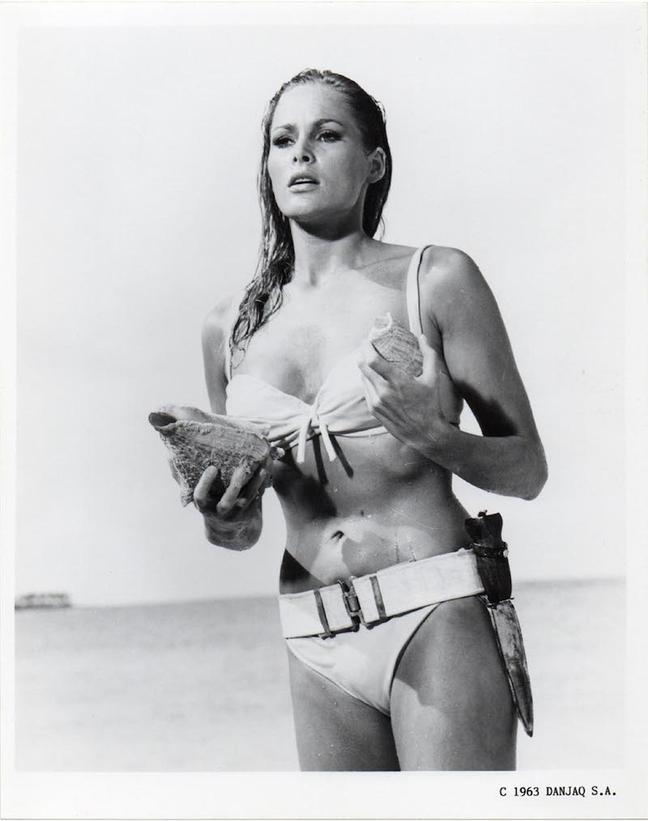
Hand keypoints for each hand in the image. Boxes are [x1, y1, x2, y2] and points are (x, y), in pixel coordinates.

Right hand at [192, 458, 271, 549]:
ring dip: (255, 482)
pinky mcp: (249, 512)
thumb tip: (186, 457)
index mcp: (204, 508)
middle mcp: (220, 513)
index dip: (205, 483)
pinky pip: (257, 496)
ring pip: (247, 498)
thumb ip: (199, 484)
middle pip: (227, 502)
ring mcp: (236, 514)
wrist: (227, 531)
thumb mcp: (203, 500)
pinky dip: (262, 483)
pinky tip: (266, 470)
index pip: (200, 497)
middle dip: (234, 486)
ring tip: (261, 466)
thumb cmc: (211, 505)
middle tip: (241, 468)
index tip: (212, 467)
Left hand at [357, 334, 452, 453]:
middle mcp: (383, 391)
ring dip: (364, 367)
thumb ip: (429, 355)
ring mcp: (376, 402)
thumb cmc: (430, 405)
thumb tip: (422, 337)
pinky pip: (366, 390)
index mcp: (397, 381)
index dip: (366, 347)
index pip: (373, 360)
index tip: (367, 340)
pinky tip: (373, 377)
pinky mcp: (374, 410)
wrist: (424, 432)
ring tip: (370, 361)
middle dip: (362, 354)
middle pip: (363, 367)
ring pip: (363, 378)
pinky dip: (367, 381)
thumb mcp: (433, 379)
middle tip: (366, 347)